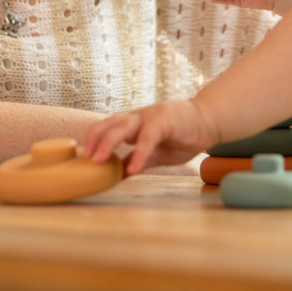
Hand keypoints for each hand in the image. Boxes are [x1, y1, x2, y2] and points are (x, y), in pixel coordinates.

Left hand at [84, 100, 217, 176]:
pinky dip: (139, 153)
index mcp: (133, 123)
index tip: (83, 157)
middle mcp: (137, 117)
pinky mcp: (164, 121)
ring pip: (123, 126)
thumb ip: (138, 159)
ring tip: (99, 160)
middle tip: (85, 158)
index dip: (93, 140)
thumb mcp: (156, 152)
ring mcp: (150, 116)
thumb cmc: (182, 135)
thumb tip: (119, 174)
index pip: (106, 127)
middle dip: (94, 140)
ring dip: (108, 143)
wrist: (208, 121)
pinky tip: (134, 169)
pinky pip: (148, 137)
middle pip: (108, 124)